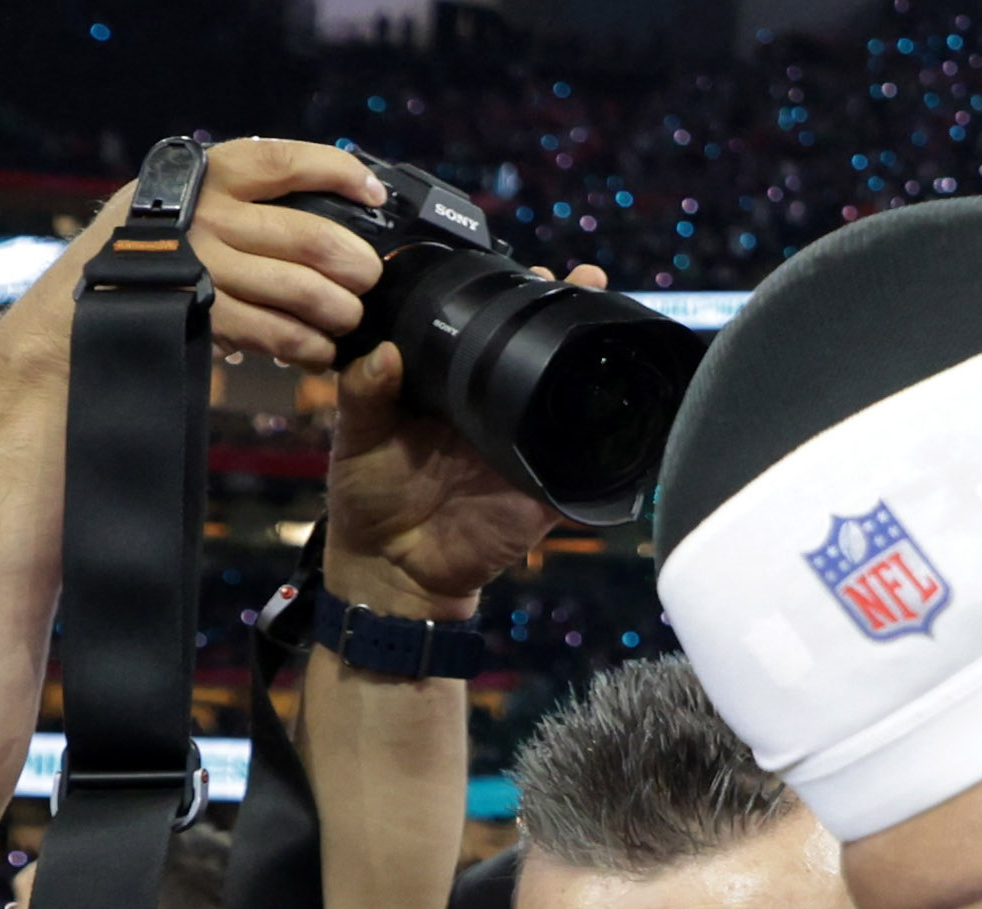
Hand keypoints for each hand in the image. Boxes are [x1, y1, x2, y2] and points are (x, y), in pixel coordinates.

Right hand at [187, 139, 399, 368]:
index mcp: (210, 174)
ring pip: (304, 290)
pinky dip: (313, 346)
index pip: (284, 161)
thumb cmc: (164, 241)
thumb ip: (251, 193)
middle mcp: (207, 215)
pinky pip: (282, 333)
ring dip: (341, 311)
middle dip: (358, 265)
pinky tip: (319, 349)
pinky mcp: (207, 314)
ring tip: (346, 317)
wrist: (94, 293)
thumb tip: (337, 199)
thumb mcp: (194, 195)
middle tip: (367, 277)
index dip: (339, 173)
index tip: (374, 193)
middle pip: (313, 237)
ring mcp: (205, 266)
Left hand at [322, 267, 603, 616]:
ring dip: (593, 364)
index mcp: (450, 389)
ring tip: (608, 321)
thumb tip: (385, 351)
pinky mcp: (542, 492)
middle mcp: (492, 411)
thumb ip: (365, 392)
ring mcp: (522, 449)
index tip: (528, 268)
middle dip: (567, 315)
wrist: (392, 567)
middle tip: (581, 280)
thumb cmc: (368, 496)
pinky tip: (625, 409)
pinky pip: (581, 469)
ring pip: (568, 400)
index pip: (485, 334)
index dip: (511, 299)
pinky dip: (606, 447)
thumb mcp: (356, 435)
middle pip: (538, 356)